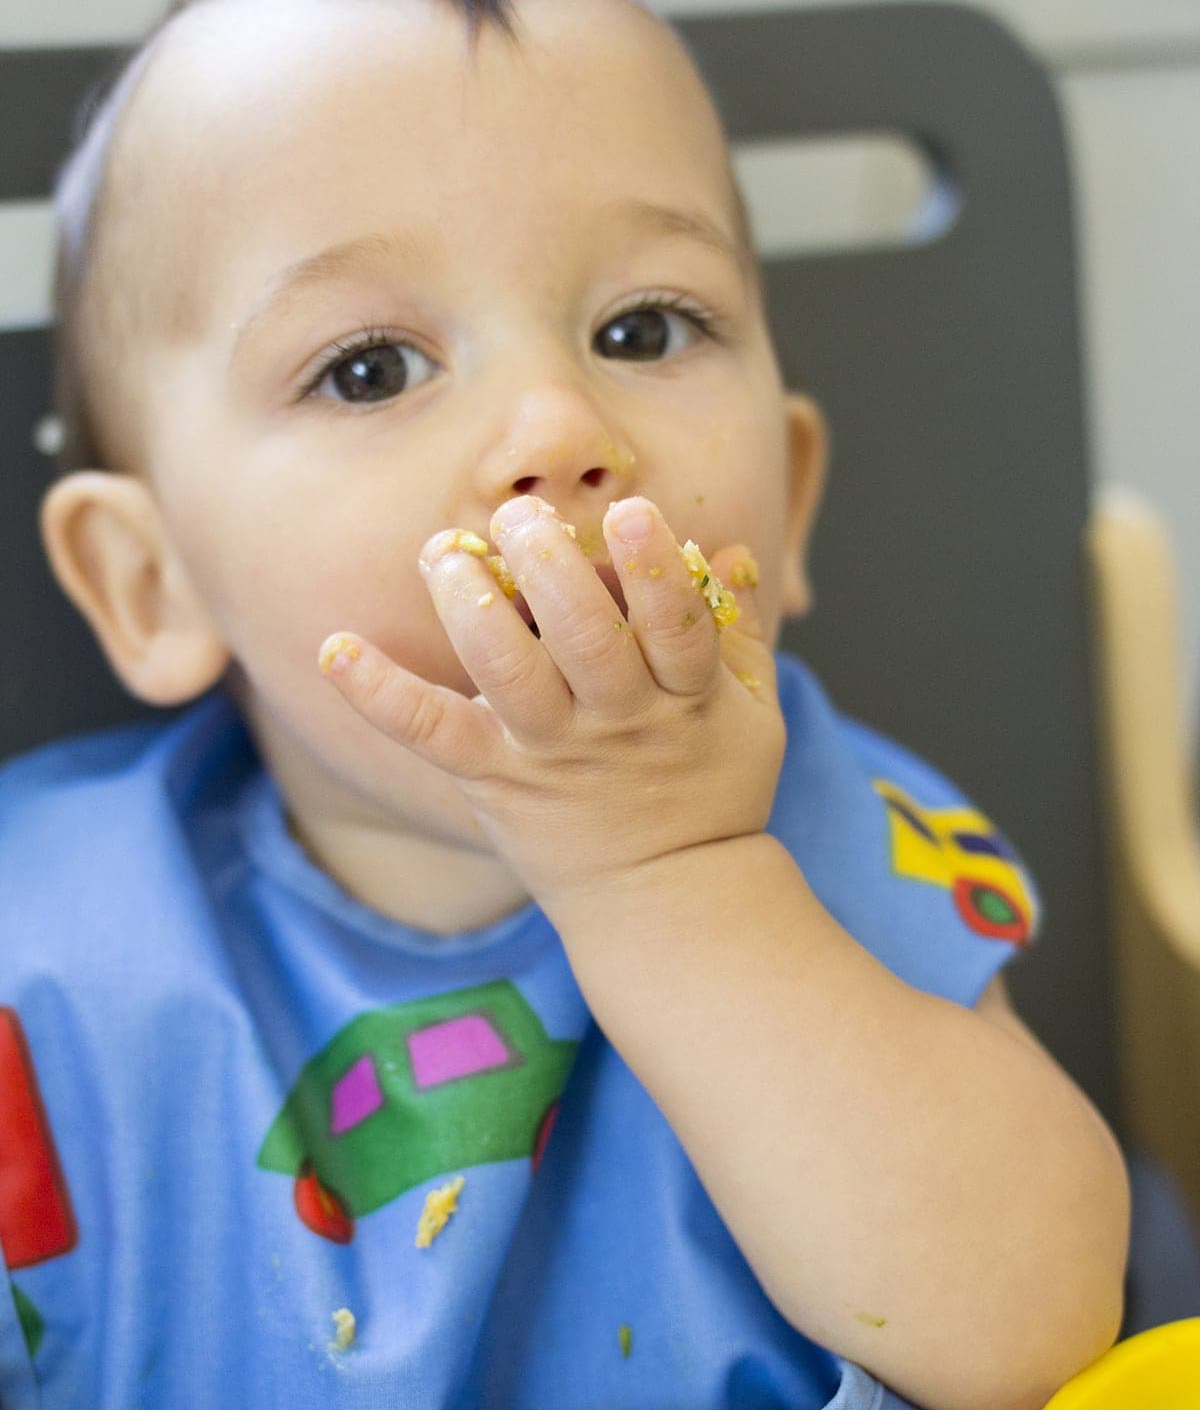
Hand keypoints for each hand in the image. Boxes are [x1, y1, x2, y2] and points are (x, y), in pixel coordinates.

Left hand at [317, 494, 784, 920]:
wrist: (666, 899)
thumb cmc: (711, 792)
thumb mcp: (754, 715)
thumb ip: (739, 631)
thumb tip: (732, 550)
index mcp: (686, 698)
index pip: (675, 626)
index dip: (653, 569)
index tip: (630, 510)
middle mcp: (616, 721)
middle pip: (586, 639)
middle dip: (549, 569)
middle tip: (518, 516)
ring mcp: (551, 752)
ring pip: (507, 672)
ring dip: (470, 607)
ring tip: (443, 553)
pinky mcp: (494, 780)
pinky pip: (430, 732)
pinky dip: (378, 692)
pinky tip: (336, 647)